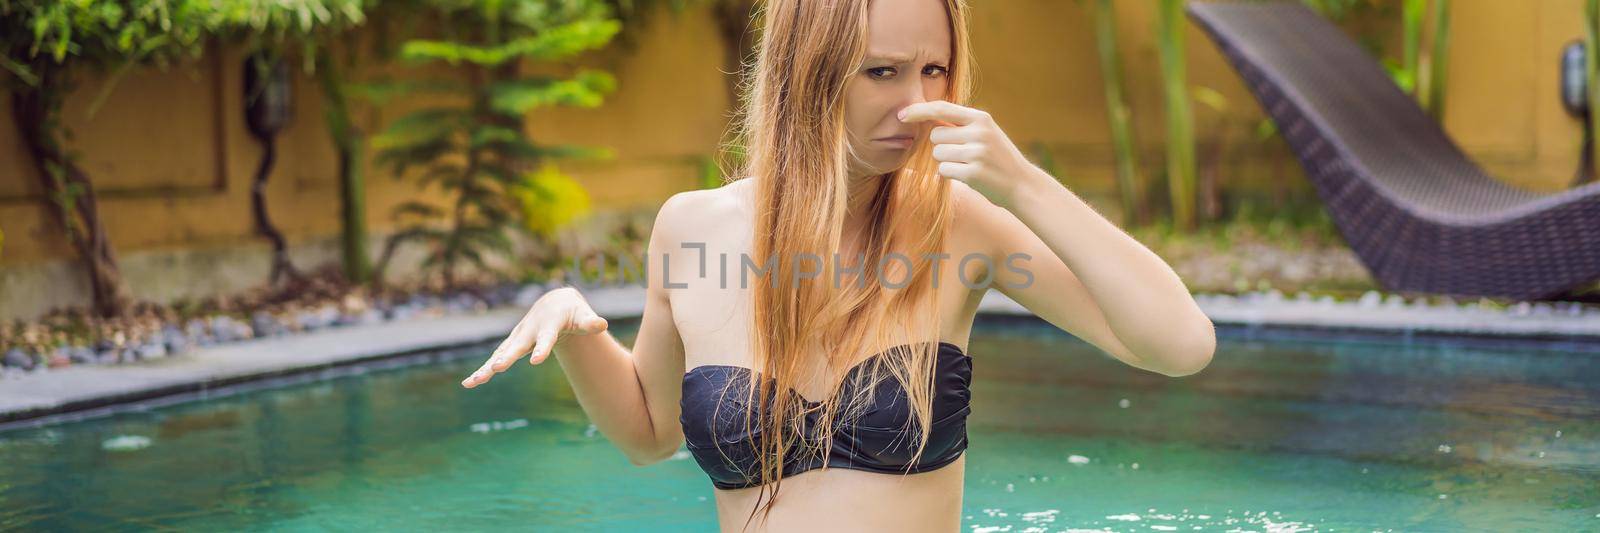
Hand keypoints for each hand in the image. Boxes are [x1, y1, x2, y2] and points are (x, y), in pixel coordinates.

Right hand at [460, 287, 608, 388]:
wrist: (554, 303)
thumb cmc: (572, 312)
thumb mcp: (583, 316)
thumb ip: (590, 322)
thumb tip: (602, 325)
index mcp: (548, 325)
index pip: (546, 339)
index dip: (542, 349)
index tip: (536, 361)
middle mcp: (529, 331)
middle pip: (517, 347)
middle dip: (506, 358)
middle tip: (496, 369)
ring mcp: (518, 338)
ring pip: (500, 354)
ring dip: (487, 368)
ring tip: (472, 382)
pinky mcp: (512, 344)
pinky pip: (496, 358)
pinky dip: (483, 370)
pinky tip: (469, 383)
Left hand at [899, 100, 1048, 209]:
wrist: (1022, 184)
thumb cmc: (998, 158)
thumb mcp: (985, 133)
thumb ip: (961, 124)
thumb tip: (926, 118)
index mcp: (981, 118)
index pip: (942, 107)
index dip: (919, 110)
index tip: (901, 114)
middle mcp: (979, 132)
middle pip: (936, 135)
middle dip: (942, 146)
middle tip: (964, 154)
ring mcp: (977, 153)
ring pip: (937, 154)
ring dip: (946, 162)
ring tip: (968, 165)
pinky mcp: (973, 173)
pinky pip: (943, 171)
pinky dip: (950, 175)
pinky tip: (969, 176)